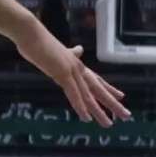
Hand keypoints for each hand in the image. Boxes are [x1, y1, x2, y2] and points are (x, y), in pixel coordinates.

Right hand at [13, 28, 128, 126]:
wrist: (29, 32)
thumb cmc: (39, 42)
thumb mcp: (58, 51)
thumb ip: (69, 53)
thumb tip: (79, 49)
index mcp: (77, 64)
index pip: (97, 79)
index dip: (109, 88)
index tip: (121, 96)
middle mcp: (79, 68)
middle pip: (99, 89)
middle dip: (112, 104)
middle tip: (126, 115)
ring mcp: (72, 71)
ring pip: (89, 95)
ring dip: (99, 111)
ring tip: (108, 124)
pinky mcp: (62, 73)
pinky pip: (74, 93)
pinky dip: (80, 106)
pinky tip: (87, 117)